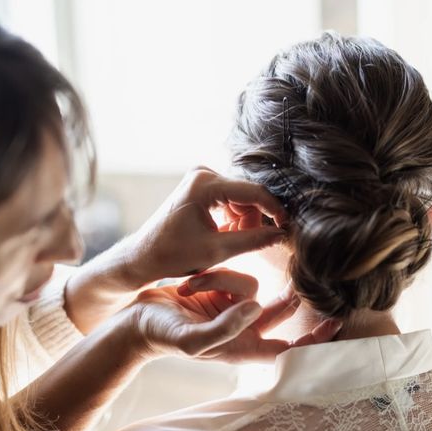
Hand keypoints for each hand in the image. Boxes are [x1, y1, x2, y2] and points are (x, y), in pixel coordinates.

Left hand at [65, 167, 287, 333]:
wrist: (143, 256)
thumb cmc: (172, 255)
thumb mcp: (216, 251)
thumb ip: (252, 240)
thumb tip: (281, 234)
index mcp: (205, 184)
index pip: (253, 192)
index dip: (274, 210)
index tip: (288, 227)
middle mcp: (204, 174)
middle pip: (248, 195)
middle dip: (255, 220)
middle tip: (253, 244)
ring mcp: (202, 180)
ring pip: (242, 200)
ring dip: (245, 222)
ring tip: (234, 242)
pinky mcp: (202, 188)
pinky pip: (231, 201)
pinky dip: (235, 220)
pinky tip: (227, 236)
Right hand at [129, 268, 341, 362]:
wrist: (137, 320)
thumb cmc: (163, 335)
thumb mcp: (192, 339)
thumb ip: (225, 328)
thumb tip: (255, 309)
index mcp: (242, 347)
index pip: (287, 347)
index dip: (313, 339)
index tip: (336, 322)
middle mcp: (243, 327)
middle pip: (281, 313)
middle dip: (290, 298)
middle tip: (312, 281)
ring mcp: (233, 307)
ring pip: (250, 284)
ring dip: (221, 282)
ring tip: (193, 288)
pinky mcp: (223, 289)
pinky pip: (231, 273)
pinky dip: (213, 275)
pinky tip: (191, 282)